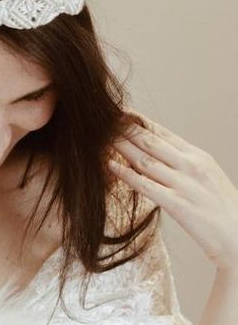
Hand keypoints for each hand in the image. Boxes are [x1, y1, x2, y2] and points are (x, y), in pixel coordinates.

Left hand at [109, 111, 237, 271]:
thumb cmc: (223, 210)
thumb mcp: (208, 177)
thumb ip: (186, 165)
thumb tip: (162, 157)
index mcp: (198, 156)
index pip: (163, 133)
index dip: (139, 122)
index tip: (121, 114)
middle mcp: (190, 165)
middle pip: (150, 142)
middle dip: (124, 130)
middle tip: (103, 121)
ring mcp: (183, 184)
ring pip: (144, 160)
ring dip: (120, 148)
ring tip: (101, 139)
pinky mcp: (176, 204)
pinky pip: (145, 185)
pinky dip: (125, 174)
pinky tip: (111, 166)